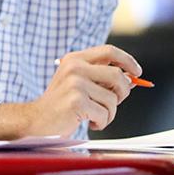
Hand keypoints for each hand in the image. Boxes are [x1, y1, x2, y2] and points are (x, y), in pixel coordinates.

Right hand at [0, 44, 140, 137]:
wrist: (36, 121)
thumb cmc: (59, 105)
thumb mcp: (79, 85)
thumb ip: (102, 79)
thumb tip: (131, 79)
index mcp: (74, 59)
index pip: (109, 51)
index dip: (127, 61)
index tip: (137, 72)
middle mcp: (74, 68)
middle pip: (117, 75)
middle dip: (122, 93)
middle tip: (114, 102)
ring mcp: (75, 84)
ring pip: (113, 98)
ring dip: (109, 113)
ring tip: (95, 116)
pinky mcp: (77, 101)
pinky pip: (105, 113)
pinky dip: (102, 122)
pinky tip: (89, 122)